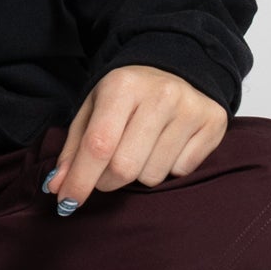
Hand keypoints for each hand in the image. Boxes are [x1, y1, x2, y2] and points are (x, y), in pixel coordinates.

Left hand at [45, 64, 227, 215]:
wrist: (177, 67)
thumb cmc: (128, 94)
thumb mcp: (94, 108)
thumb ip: (74, 148)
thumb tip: (57, 187)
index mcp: (123, 86)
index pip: (98, 145)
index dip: (80, 180)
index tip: (67, 202)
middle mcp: (160, 95)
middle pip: (125, 167)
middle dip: (106, 182)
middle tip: (104, 175)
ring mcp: (190, 109)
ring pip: (153, 175)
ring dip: (138, 174)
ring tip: (140, 149)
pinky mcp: (213, 123)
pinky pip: (181, 172)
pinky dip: (167, 168)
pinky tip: (165, 146)